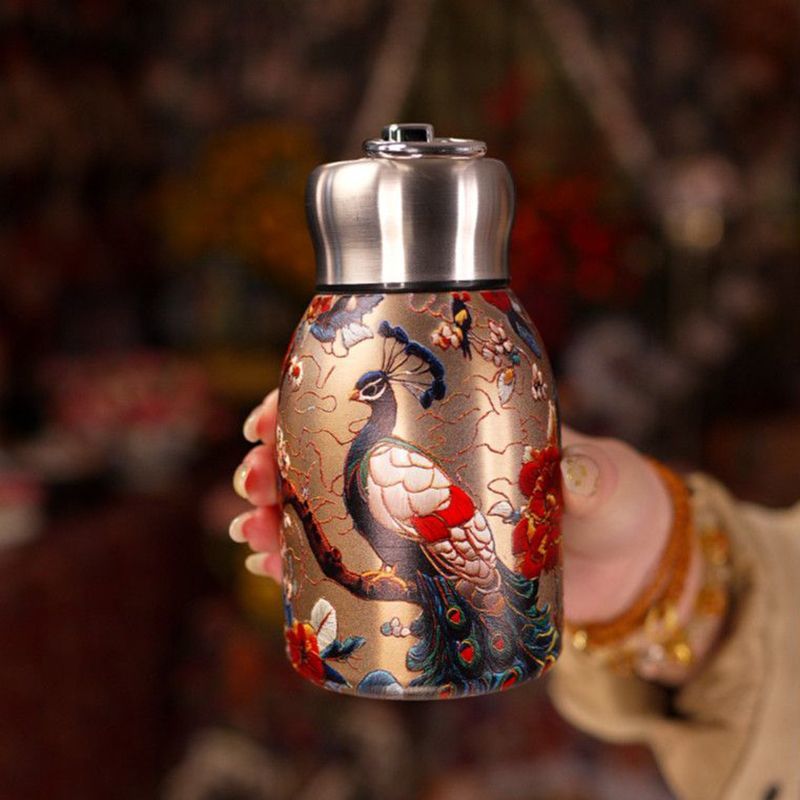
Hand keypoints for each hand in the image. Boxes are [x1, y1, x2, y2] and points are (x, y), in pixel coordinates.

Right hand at [230, 390, 704, 674]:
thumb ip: (591, 476)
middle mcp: (424, 468)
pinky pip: (352, 564)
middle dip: (276, 466)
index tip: (266, 420)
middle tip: (252, 486)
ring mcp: (418, 520)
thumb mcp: (602, 479)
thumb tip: (578, 477)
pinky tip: (273, 570)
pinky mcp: (424, 571)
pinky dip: (306, 565)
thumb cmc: (612, 502)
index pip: (366, 401)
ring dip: (279, 518)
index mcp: (454, 427)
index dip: (304, 406)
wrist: (626, 560)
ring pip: (329, 510)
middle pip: (328, 456)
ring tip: (251, 535)